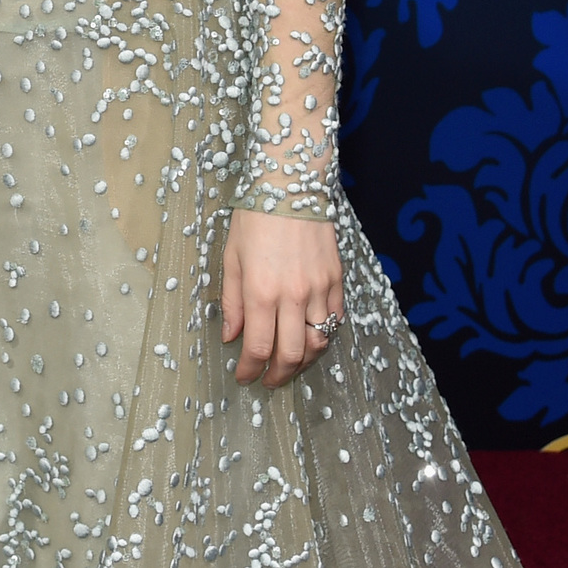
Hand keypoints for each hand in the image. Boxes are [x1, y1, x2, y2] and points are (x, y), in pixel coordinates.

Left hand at [220, 209, 342, 386]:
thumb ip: (231, 301)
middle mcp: (293, 296)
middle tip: (268, 381)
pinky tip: (309, 336)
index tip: (243, 377)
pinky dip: (323, 336)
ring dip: (304, 362)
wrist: (291, 186)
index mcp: (260, 291)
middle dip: (278, 376)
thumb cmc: (253, 218)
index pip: (258, 347)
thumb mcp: (230, 257)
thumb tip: (231, 337)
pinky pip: (335, 320)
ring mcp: (319, 289)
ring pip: (318, 343)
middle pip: (292, 355)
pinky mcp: (337, 281)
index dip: (250, 369)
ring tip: (289, 365)